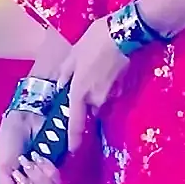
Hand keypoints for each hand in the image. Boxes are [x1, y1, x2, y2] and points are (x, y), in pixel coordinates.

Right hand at [0, 107, 66, 183]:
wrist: (26, 119)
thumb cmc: (9, 143)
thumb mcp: (2, 168)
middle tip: (22, 177)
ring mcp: (49, 183)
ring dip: (39, 177)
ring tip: (31, 161)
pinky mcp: (62, 170)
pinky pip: (60, 180)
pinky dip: (49, 168)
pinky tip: (42, 157)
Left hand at [55, 16, 131, 152]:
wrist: (124, 33)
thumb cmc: (94, 42)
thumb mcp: (72, 56)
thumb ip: (65, 74)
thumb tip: (60, 88)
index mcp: (79, 91)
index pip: (75, 122)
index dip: (73, 138)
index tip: (72, 150)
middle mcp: (96, 98)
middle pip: (89, 109)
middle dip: (86, 103)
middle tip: (85, 81)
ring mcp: (112, 94)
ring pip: (101, 101)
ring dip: (97, 92)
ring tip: (96, 70)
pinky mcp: (124, 88)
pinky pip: (111, 92)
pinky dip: (108, 85)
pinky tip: (107, 69)